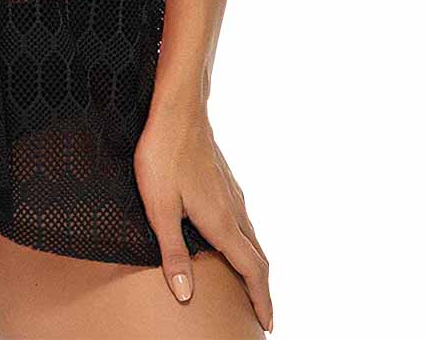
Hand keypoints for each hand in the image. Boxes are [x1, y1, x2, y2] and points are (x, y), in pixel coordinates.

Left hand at [134, 106, 272, 331]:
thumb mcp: (160, 208)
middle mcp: (233, 209)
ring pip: (251, 236)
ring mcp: (231, 192)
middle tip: (259, 312)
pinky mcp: (223, 179)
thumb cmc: (163, 155)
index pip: (252, 270)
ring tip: (246, 283)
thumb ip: (173, 252)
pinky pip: (241, 219)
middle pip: (257, 256)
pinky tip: (228, 239)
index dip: (261, 300)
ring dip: (253, 264)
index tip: (267, 324)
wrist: (176, 109)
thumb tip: (186, 295)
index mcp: (221, 222)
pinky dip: (244, 241)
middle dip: (261, 287)